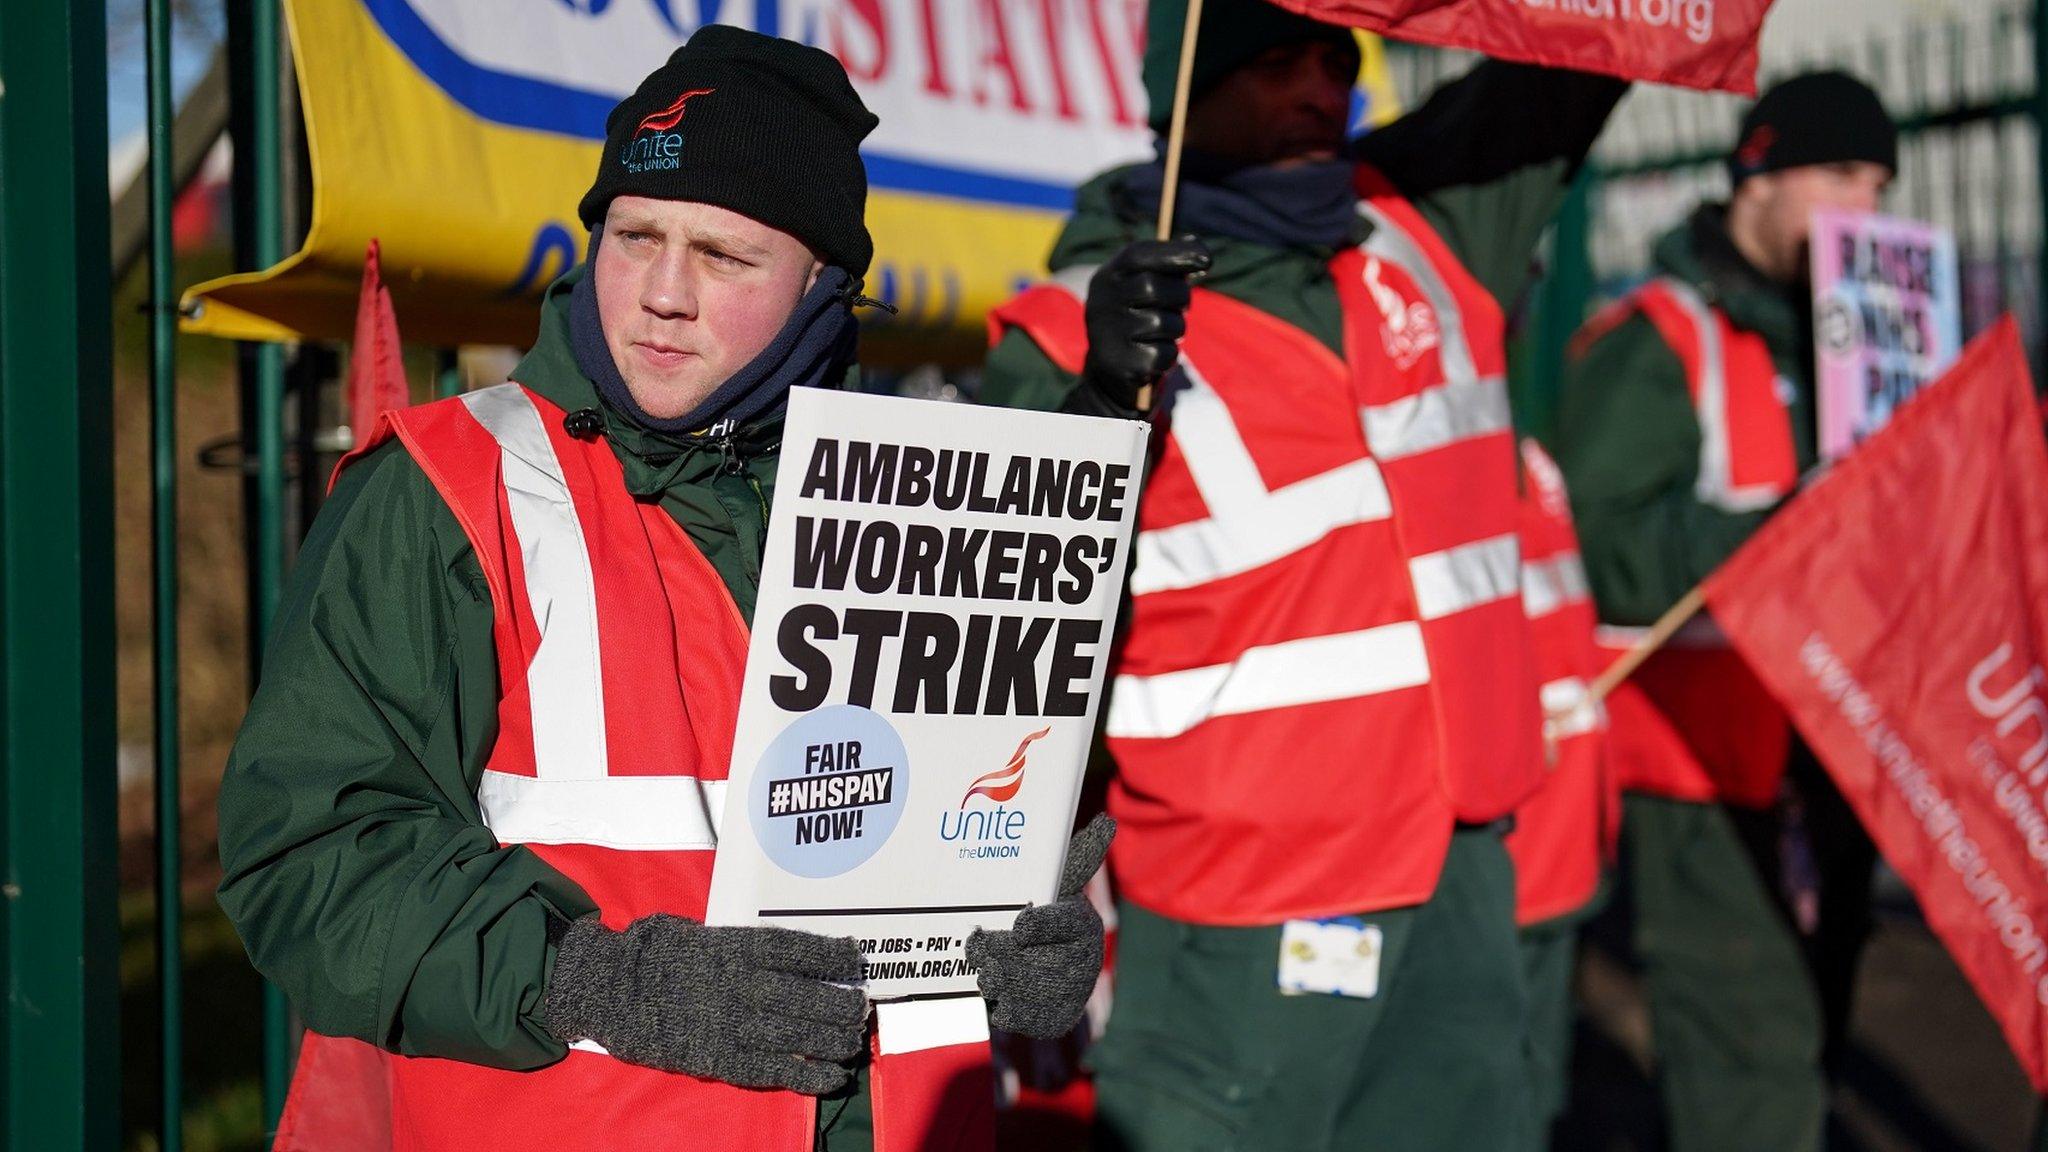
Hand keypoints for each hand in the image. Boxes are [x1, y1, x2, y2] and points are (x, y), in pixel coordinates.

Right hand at [540, 914, 866, 1094]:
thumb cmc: (653, 954)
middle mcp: (736, 985)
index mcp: (732, 947)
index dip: (830, 956)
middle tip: (865, 1009)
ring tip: (855, 1041)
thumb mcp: (696, 930)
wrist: (605, 989)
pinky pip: (769, 1068)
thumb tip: (786, 952)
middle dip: (839, 1004)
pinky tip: (832, 1077)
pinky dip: (804, 1075)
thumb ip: (738, 943)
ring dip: (830, 1040)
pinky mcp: (716, 1058)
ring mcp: (727, 1023)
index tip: (857, 959)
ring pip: (792, 1033)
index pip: (794, 950)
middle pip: (801, 995)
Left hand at [967, 813, 1115, 1037]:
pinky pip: (1028, 1020)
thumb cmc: (1049, 915)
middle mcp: (1082, 961)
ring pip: (1027, 991)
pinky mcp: (1057, 1019)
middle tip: (978, 943)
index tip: (1018, 926)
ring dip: (998, 980)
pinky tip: (998, 999)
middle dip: (1002, 954)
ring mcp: (1071, 994)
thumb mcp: (1058, 885)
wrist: (1052, 966)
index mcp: (1081, 924)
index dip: (1040, 927)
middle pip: (1038, 961)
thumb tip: (1106, 823)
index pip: (1062, 924)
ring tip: (984, 968)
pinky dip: (1008, 1011)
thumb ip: (1076, 857)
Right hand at [1072, 240, 1210, 416]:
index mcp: (1108, 276)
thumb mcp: (1145, 285)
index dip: (1176, 252)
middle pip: (1155, 288)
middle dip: (1180, 296)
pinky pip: (1163, 354)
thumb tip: (1197, 247)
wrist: (1111, 370)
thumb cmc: (1138, 317)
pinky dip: (1168, 354)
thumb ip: (1169, 264)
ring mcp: (1107, 334)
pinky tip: (1155, 354)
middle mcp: (1101, 302)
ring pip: (1163, 323)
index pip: (1139, 255)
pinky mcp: (1120, 364)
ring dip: (1176, 329)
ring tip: (1164, 332)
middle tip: (1183, 305)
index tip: (1207, 259)